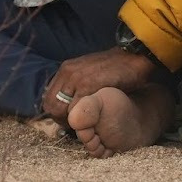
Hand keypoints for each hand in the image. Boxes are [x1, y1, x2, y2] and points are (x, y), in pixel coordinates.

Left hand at [40, 47, 160, 123]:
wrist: (134, 56)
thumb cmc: (116, 67)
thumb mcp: (90, 71)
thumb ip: (77, 83)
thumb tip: (68, 102)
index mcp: (66, 69)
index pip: (48, 97)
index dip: (57, 113)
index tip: (69, 119)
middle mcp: (67, 72)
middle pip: (50, 105)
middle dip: (60, 119)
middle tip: (76, 126)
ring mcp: (76, 78)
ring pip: (59, 109)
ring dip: (69, 120)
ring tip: (83, 125)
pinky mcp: (88, 84)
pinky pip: (75, 109)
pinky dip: (80, 118)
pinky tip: (91, 120)